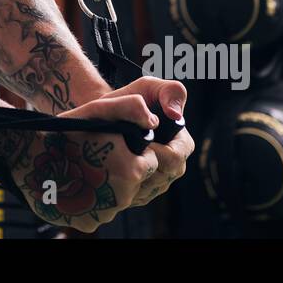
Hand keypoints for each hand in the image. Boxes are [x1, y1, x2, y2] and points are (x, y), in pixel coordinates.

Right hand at [8, 78, 193, 231]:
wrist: (27, 156)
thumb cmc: (64, 129)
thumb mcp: (99, 108)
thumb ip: (133, 106)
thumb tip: (154, 121)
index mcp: (131, 169)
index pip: (157, 161)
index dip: (145, 149)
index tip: (127, 142)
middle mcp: (122, 197)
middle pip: (143, 182)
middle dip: (136, 167)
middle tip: (113, 152)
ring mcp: (106, 213)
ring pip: (125, 197)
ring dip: (120, 183)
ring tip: (99, 166)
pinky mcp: (90, 223)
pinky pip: (105, 210)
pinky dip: (100, 198)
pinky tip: (86, 181)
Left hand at [96, 76, 193, 207]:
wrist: (103, 115)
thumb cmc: (128, 98)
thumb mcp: (149, 87)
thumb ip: (170, 92)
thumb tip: (175, 115)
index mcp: (180, 142)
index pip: (178, 157)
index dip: (162, 153)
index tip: (142, 144)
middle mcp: (172, 163)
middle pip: (167, 175)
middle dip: (148, 166)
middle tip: (126, 154)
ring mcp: (158, 179)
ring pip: (152, 188)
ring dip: (136, 178)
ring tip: (119, 162)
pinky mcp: (142, 189)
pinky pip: (138, 195)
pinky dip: (126, 186)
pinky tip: (115, 173)